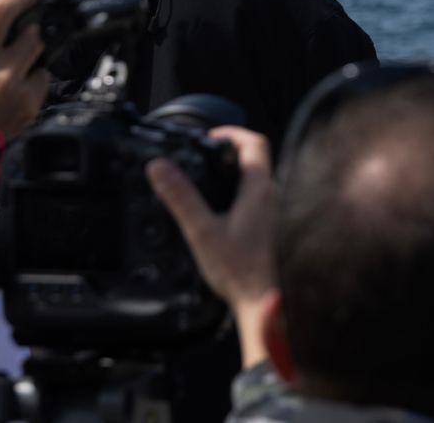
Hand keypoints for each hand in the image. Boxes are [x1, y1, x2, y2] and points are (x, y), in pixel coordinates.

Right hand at [147, 126, 276, 366]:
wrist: (262, 300)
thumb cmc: (240, 270)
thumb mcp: (202, 231)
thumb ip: (181, 198)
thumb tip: (161, 168)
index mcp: (259, 189)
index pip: (254, 142)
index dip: (231, 132)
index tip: (209, 136)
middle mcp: (271, 196)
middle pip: (254, 159)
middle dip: (227, 152)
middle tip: (201, 156)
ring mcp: (272, 211)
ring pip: (253, 180)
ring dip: (230, 174)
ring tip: (203, 180)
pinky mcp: (268, 226)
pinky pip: (252, 199)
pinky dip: (234, 193)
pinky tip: (216, 210)